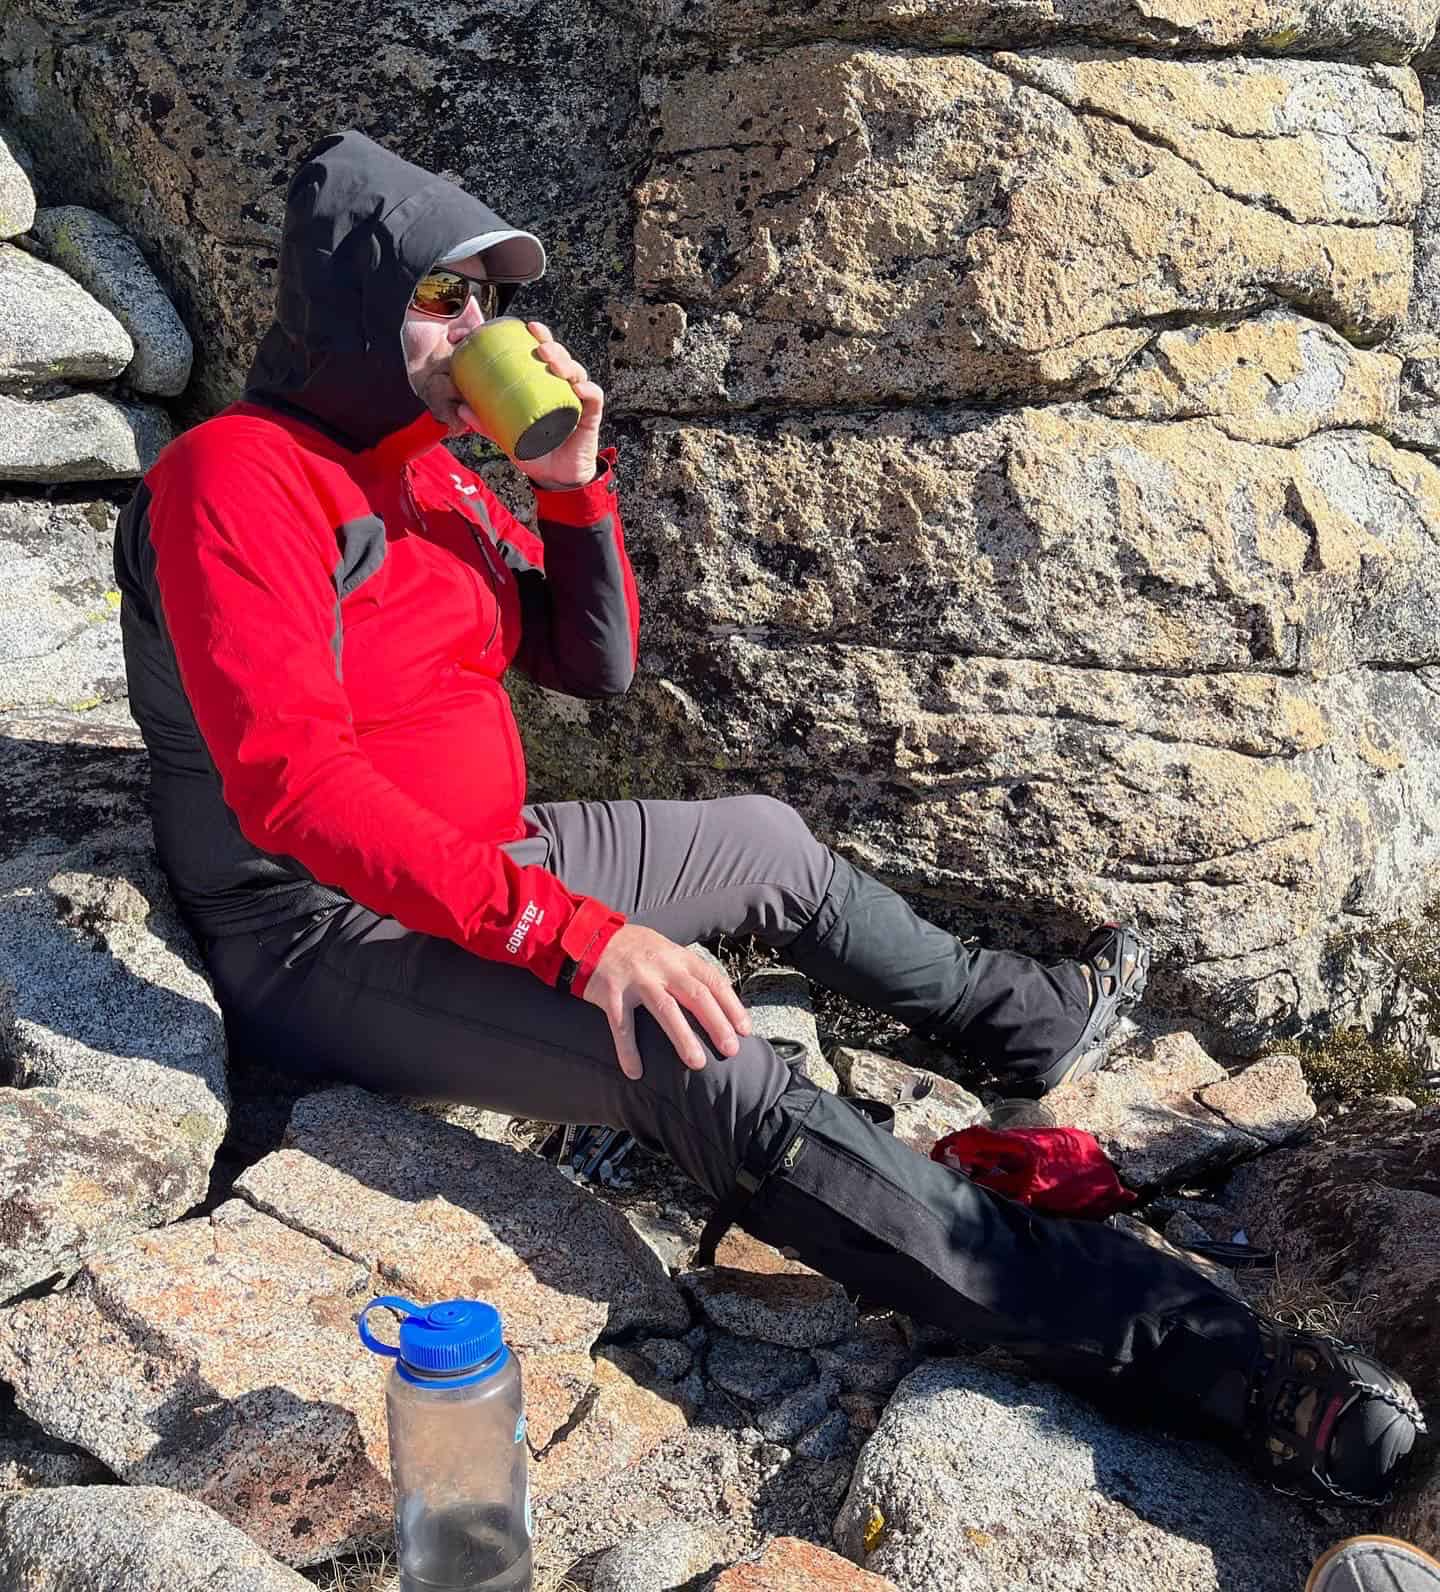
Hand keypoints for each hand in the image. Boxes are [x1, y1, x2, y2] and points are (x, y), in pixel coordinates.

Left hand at [457, 320, 602, 488]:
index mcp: (544, 385)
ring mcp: (578, 400)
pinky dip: (588, 390)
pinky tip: (578, 387)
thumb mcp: (506, 434)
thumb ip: (486, 422)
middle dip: (553, 346)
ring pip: (578, 373)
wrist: (554, 478)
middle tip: (540, 347)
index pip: (544, 354)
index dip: (540, 337)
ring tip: (554, 363)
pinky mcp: (590, 417)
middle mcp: (563, 388)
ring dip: (568, 364)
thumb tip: (461, 409)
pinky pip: (594, 398)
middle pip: (562, 358)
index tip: (528, 327)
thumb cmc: (533, 450)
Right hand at [581, 925, 752, 1080]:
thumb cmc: (632, 947)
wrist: (588, 935)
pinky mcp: (611, 993)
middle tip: (731, 1050)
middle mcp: (661, 966)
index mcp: (678, 957)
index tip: (745, 1029)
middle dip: (717, 1024)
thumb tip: (715, 998)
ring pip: (666, 1010)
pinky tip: (636, 1072)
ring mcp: (636, 979)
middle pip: (696, 996)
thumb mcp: (665, 949)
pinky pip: (622, 1026)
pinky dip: (629, 1050)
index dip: (732, 1006)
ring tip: (697, 1063)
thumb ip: (686, 971)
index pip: (713, 981)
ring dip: (683, 1038)